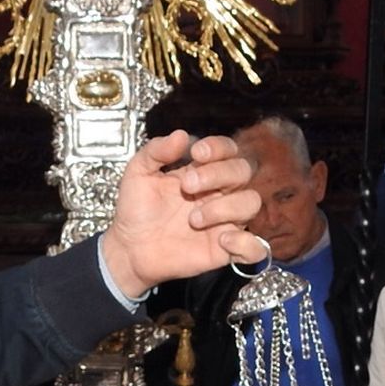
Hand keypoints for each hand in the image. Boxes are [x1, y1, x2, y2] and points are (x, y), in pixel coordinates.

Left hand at [103, 131, 264, 297]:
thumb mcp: (138, 173)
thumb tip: (180, 135)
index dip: (218, 147)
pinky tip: (222, 240)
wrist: (130, 249)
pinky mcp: (225, 250)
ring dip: (226, 207)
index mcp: (202, 171)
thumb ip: (156, 151)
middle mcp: (219, 193)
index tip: (196, 154)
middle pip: (243, 171)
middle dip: (218, 174)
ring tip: (194, 219)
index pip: (227, 150)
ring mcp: (224, 221)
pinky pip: (255, 248)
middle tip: (187, 185)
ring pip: (251, 203)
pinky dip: (246, 244)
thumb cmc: (137, 210)